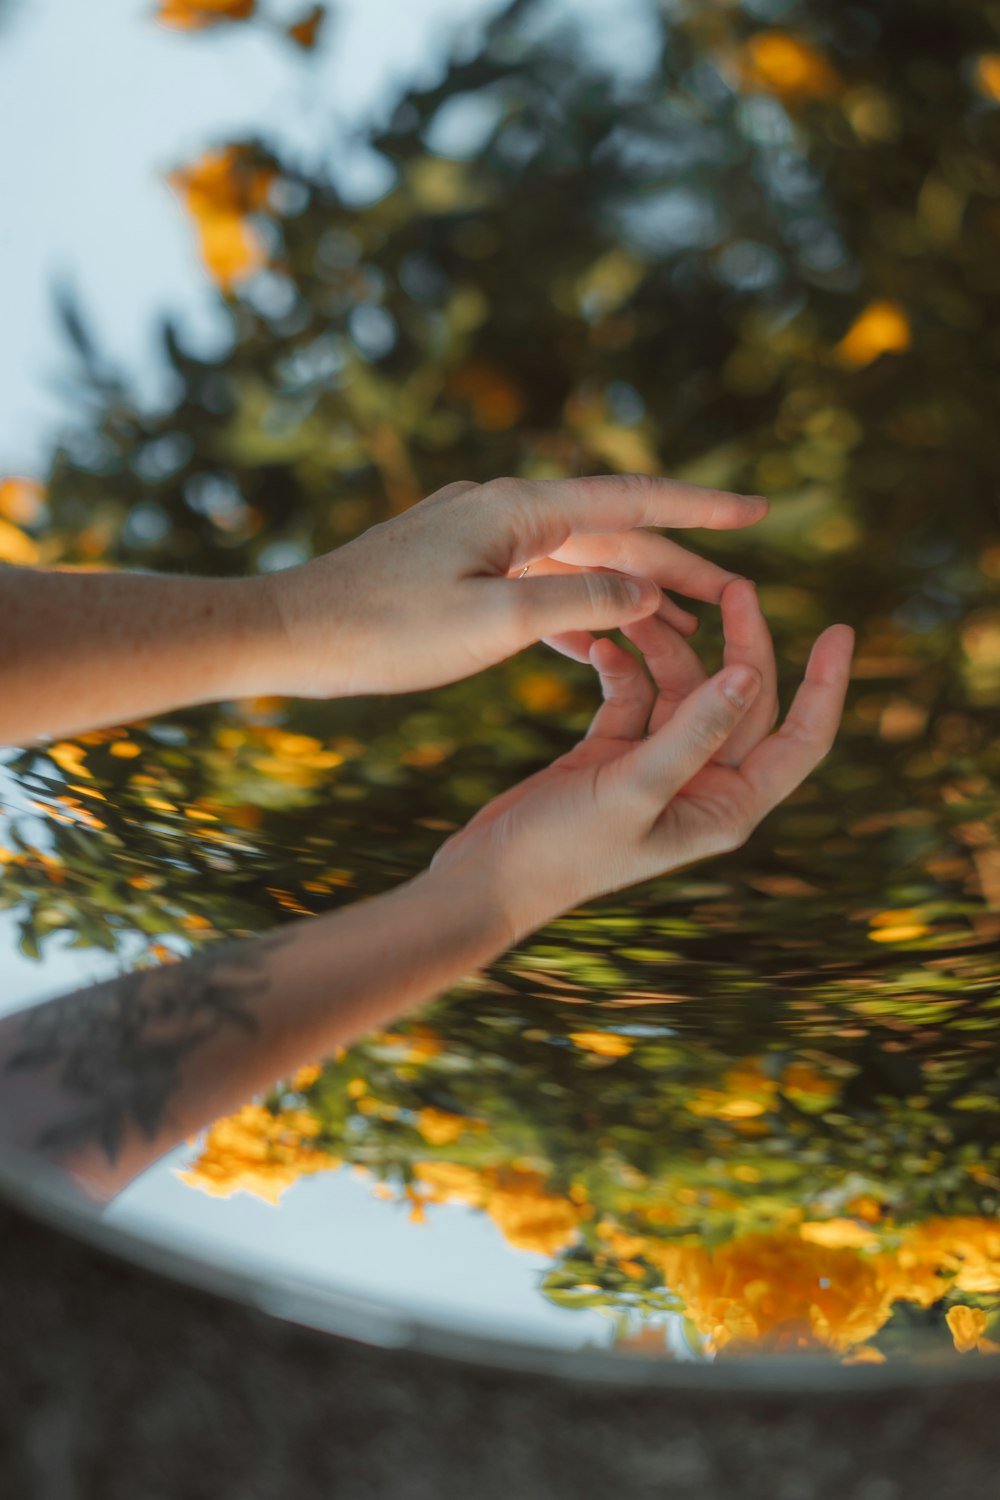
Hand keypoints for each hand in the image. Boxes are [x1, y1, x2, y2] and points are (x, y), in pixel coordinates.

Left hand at [260, 474, 768, 696]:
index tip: (757, 512)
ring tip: (684, 626)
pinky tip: (599, 641)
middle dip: (675, 565)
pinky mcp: (454, 567)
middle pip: (609, 533)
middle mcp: (500, 510)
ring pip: (574, 561)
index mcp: (515, 510)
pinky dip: (575, 607)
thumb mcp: (493, 625)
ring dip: (629, 592)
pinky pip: (535, 582)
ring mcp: (476, 537)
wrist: (288, 634)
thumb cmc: (382, 633)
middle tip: (736, 598)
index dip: (698, 510)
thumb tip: (647, 590)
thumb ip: (580, 601)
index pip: (628, 501)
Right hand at [431, 581, 853, 938]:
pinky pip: (635, 695)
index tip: (840, 629)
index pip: (800, 738)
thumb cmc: (564, 850)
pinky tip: (602, 645)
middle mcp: (702, 785)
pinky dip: (622, 667)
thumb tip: (751, 675)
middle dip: (739, 642)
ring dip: (665, 647)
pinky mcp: (613, 754)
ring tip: (638, 607)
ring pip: (683, 688)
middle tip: (735, 584)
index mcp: (727, 806)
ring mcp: (657, 767)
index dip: (825, 686)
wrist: (490, 875)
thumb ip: (694, 732)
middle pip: (741, 698)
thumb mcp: (635, 788)